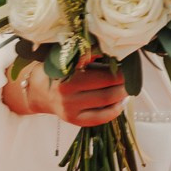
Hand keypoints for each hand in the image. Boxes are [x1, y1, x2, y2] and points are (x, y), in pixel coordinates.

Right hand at [1, 58, 127, 127]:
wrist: (38, 92)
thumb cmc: (55, 71)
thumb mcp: (65, 57)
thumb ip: (85, 55)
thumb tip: (110, 50)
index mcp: (66, 74)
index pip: (100, 72)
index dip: (119, 70)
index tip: (128, 64)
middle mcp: (67, 93)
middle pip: (106, 88)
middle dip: (124, 82)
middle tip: (133, 76)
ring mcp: (70, 109)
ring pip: (106, 102)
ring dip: (122, 95)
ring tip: (129, 87)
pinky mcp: (74, 120)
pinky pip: (100, 118)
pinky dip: (115, 110)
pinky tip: (121, 102)